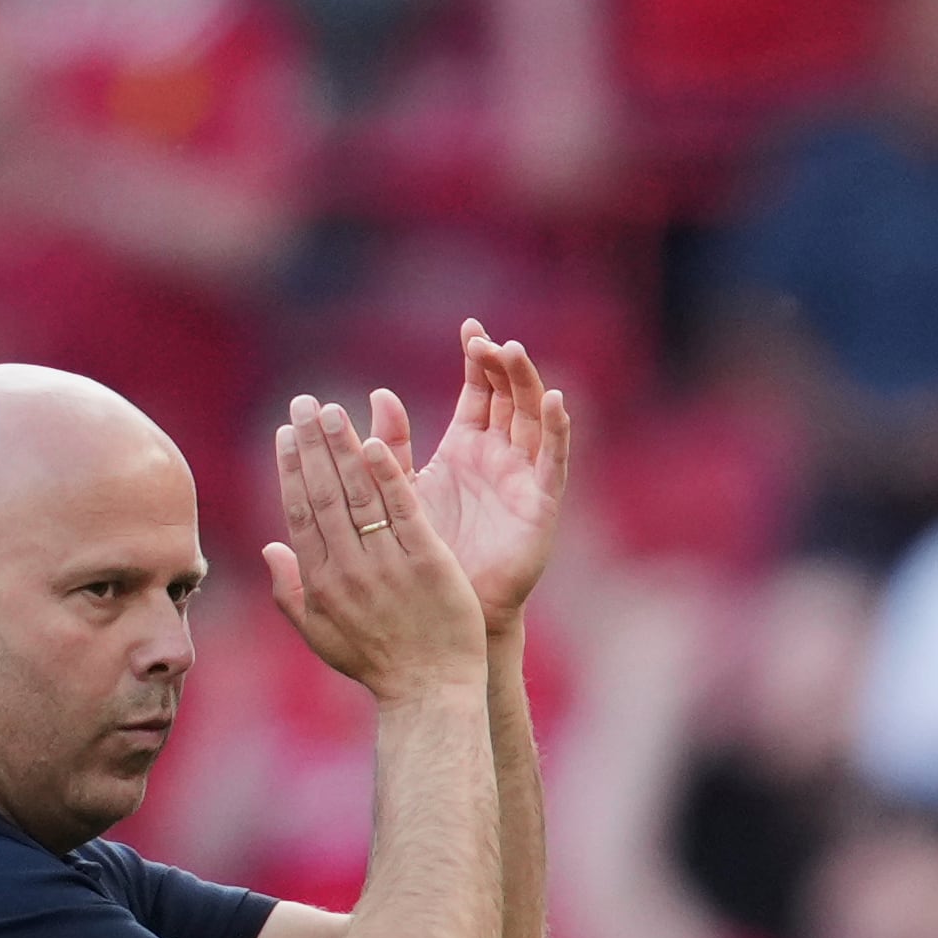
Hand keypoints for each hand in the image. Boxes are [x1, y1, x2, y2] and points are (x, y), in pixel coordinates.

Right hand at [263, 393, 488, 704]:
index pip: (300, 513)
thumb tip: (268, 548)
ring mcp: (386, 565)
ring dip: (343, 449)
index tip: (285, 433)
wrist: (430, 692)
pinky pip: (403, 511)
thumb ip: (291, 592)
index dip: (291, 469)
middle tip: (304, 403)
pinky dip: (388, 476)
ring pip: (358, 496)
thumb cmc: (378, 666)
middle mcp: (348, 570)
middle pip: (324, 495)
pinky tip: (375, 443)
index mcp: (320, 582)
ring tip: (333, 411)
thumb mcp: (321, 637)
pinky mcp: (426, 563)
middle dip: (310, 445)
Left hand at [400, 323, 574, 635]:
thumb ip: (391, 446)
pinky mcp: (541, 506)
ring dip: (528, 384)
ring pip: (534, 419)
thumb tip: (378, 394)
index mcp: (467, 448)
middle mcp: (500, 457)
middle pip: (510, 397)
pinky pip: (553, 462)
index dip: (478, 360)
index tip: (470, 327)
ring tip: (514, 352)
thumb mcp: (399, 490)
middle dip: (502, 365)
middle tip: (486, 339)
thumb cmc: (423, 556)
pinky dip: (559, 430)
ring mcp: (524, 479)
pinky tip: (555, 400)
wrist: (448, 610)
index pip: (479, 391)